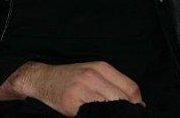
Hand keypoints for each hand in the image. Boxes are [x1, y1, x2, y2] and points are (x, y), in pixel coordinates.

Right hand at [0, 61, 142, 115]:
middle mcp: (92, 76)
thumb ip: (113, 83)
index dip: (137, 104)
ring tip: (107, 114)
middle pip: (122, 100)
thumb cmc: (69, 77)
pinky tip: (94, 115)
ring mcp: (81, 89)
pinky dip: (97, 116)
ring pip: (109, 108)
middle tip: (121, 115)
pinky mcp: (71, 103)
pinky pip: (92, 114)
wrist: (42, 79)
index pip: (131, 88)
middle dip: (126, 111)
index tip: (135, 111)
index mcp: (101, 67)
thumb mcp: (92, 72)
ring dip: (112, 114)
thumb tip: (136, 103)